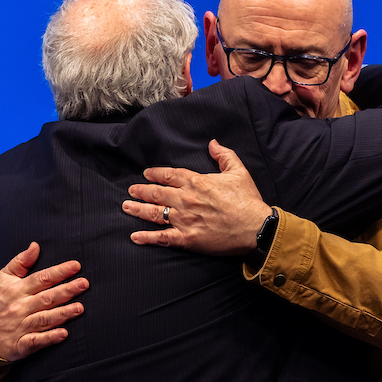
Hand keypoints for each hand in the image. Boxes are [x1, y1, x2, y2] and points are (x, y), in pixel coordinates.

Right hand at [0, 242, 87, 362]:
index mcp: (17, 290)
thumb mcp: (3, 278)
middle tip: (84, 284)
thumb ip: (21, 261)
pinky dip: (49, 338)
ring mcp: (21, 326)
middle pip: (46, 298)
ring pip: (44, 319)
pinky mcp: (21, 344)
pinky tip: (63, 334)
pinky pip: (36, 341)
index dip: (59, 272)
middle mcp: (20, 308)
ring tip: (80, 308)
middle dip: (66, 291)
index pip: (41, 279)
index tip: (76, 266)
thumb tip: (36, 245)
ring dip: (62, 314)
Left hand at [124, 139, 272, 255]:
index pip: (169, 175)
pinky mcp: (186, 238)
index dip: (155, 173)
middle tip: (131, 190)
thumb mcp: (239, 171)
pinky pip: (161, 238)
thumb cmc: (248, 200)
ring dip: (137, 210)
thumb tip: (212, 143)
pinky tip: (135, 236)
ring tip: (126, 207)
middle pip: (156, 193)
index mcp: (197, 182)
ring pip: (154, 214)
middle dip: (141, 191)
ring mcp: (184, 220)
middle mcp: (185, 199)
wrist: (254, 227)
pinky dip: (146, 238)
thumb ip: (224, 155)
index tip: (146, 173)